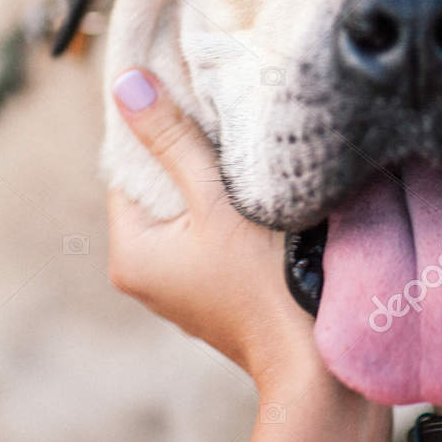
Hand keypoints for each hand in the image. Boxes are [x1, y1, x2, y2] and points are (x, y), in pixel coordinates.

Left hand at [106, 68, 321, 392]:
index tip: (193, 100)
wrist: (316, 357)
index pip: (130, 170)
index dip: (160, 132)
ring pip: (190, 214)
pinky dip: (232, 216)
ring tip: (253, 165)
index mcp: (131, 254)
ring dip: (217, 188)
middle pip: (161, 191)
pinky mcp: (216, 295)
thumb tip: (126, 85)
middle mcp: (146, 276)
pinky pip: (212, 239)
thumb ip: (174, 142)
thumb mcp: (219, 200)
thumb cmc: (267, 279)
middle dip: (192, 159)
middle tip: (229, 127)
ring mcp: (182, 289)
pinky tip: (264, 203)